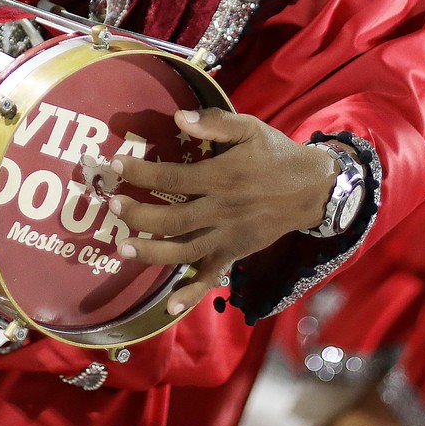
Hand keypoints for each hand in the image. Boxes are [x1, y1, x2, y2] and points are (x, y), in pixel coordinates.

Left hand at [106, 109, 339, 316]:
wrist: (313, 189)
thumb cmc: (276, 154)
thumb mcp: (251, 129)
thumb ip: (216, 122)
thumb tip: (178, 117)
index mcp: (223, 178)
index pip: (174, 180)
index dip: (142, 174)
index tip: (116, 167)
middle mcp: (222, 211)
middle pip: (173, 220)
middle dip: (138, 216)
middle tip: (112, 207)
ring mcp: (228, 237)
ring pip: (185, 251)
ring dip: (152, 253)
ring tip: (122, 248)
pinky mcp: (234, 254)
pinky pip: (211, 277)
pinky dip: (191, 295)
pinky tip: (169, 308)